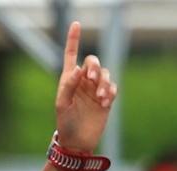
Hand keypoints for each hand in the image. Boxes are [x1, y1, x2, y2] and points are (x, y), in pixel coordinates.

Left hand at [54, 22, 118, 152]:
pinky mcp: (106, 99)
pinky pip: (113, 88)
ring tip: (101, 97)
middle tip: (91, 78)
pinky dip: (111, 92)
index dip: (73, 39)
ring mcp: (95, 90)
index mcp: (69, 80)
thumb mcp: (62, 105)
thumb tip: (77, 70)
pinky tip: (105, 102)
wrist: (77, 141)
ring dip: (104, 83)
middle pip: (93, 62)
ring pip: (105, 74)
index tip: (76, 24)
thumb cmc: (65, 123)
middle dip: (95, 67)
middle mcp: (83, 82)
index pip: (71, 55)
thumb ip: (68, 86)